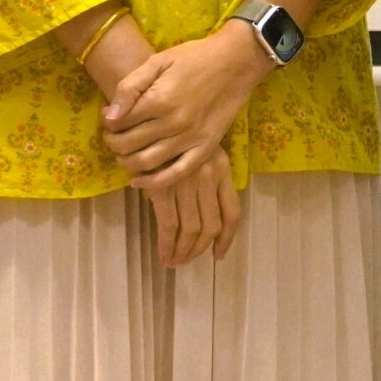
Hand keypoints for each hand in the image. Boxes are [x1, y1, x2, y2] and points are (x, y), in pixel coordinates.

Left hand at [103, 21, 268, 186]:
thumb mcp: (158, 61)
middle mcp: (173, 123)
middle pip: (128, 145)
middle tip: (112, 137)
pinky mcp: (205, 147)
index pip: (118, 123)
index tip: (108, 119)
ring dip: (126, 162)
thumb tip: (109, 115)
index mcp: (159, 100)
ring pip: (146, 162)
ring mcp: (190, 138)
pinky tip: (139, 181)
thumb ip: (130, 86)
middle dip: (112, 143)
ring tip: (123, 153)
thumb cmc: (195, 57)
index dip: (107, 123)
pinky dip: (154, 183)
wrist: (236, 61)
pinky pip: (176, 173)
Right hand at [142, 145, 242, 268]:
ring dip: (183, 251)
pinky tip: (164, 254)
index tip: (218, 254)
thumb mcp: (199, 153)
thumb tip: (203, 221)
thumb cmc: (171, 137)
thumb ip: (207, 181)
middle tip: (187, 261)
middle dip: (199, 248)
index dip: (227, 238)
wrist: (147, 119)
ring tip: (174, 262)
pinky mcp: (164, 188)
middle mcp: (210, 176)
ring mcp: (187, 182)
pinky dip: (167, 245)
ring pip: (192, 229)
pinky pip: (169, 226)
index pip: (232, 212)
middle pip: (211, 225)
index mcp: (223, 168)